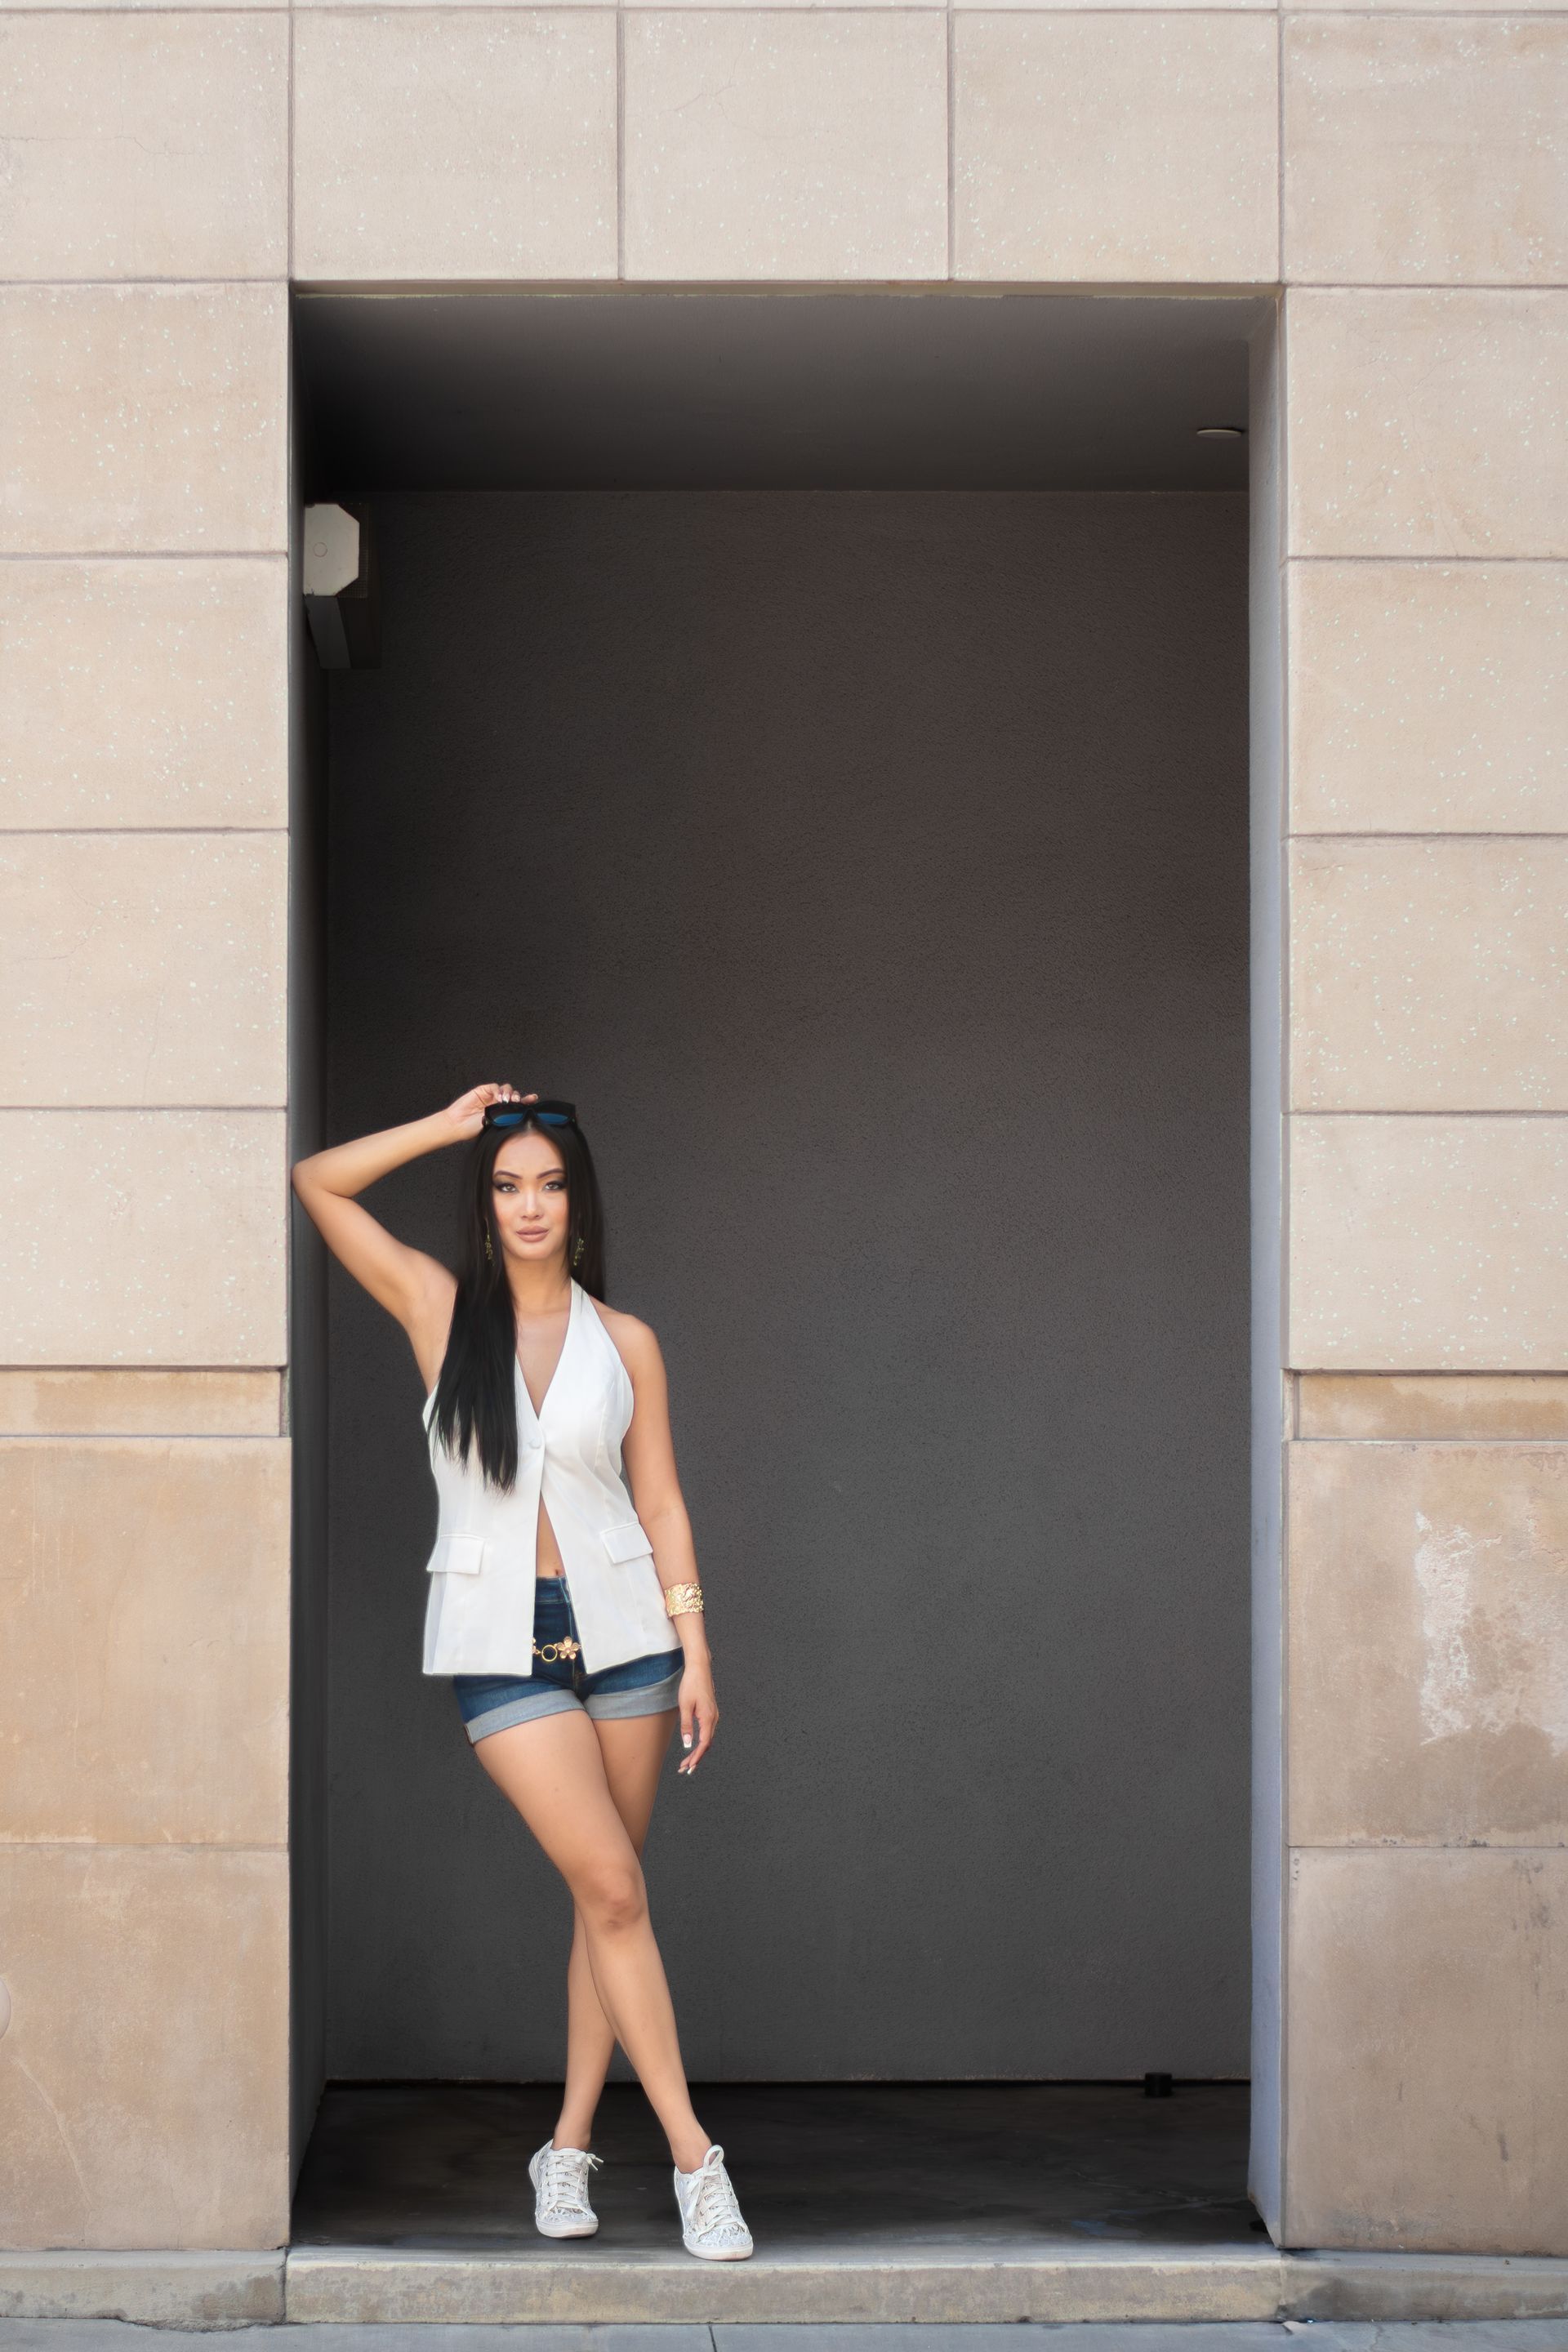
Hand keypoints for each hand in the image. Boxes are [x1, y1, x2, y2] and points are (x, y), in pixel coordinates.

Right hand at [440, 1083, 534, 1139]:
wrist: (458, 1125)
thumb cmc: (474, 1130)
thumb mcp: (495, 1125)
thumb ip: (507, 1118)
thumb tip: (521, 1114)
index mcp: (504, 1113)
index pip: (519, 1105)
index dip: (527, 1101)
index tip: (534, 1098)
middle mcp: (499, 1104)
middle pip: (515, 1095)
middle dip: (518, 1097)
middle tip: (517, 1102)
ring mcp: (491, 1097)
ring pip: (506, 1089)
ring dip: (509, 1093)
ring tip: (506, 1101)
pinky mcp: (482, 1091)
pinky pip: (494, 1086)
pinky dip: (498, 1090)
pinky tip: (497, 1098)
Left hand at [677, 1658, 718, 1775]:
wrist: (700, 1668)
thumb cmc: (691, 1685)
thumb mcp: (685, 1706)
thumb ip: (686, 1726)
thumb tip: (687, 1745)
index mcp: (708, 1718)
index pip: (704, 1744)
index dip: (696, 1757)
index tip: (689, 1767)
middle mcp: (714, 1718)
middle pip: (707, 1744)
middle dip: (696, 1758)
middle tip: (684, 1769)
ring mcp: (713, 1715)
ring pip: (707, 1739)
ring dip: (698, 1751)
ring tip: (686, 1762)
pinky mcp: (711, 1712)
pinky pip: (707, 1732)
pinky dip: (700, 1742)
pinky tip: (693, 1747)